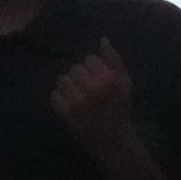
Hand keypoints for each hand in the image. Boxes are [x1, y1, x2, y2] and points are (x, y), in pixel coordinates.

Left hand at [51, 39, 137, 160]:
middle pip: (75, 68)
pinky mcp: (66, 114)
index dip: (93, 67)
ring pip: (62, 79)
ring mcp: (77, 102)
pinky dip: (60, 98)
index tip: (97, 78)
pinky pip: (54, 95)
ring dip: (68, 85)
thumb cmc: (120, 109)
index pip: (90, 59)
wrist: (113, 140)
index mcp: (109, 80)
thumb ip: (115, 60)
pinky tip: (70, 103)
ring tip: (77, 94)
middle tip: (86, 87)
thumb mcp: (125, 83)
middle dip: (80, 76)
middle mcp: (92, 89)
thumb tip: (103, 39)